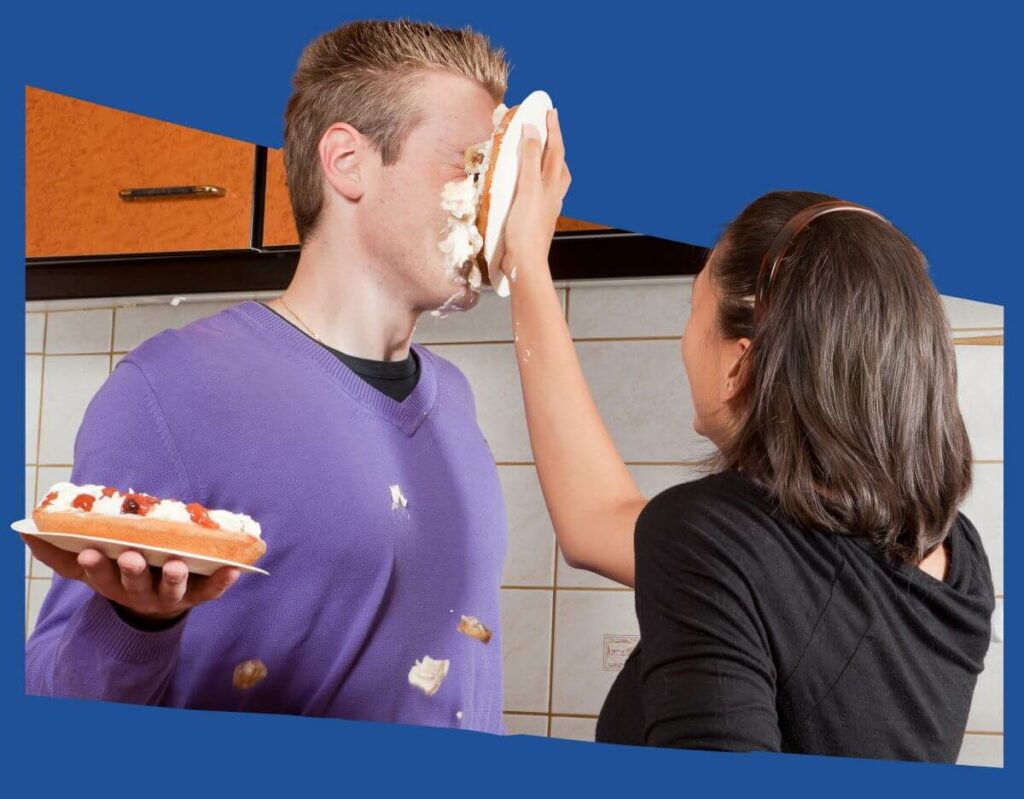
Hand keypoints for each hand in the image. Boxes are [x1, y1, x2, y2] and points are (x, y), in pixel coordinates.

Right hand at [22, 534, 239, 622]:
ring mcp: (169, 596)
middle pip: (134, 584)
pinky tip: (235, 570)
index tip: (90, 552)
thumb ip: (59, 551)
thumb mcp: (89, 565)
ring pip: (172, 590)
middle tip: (132, 556)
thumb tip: (26, 531)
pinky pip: (212, 591)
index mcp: (111, 582)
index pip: (99, 575)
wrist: (152, 605)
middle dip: (132, 571)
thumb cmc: (119, 572)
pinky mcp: (197, 596)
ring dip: (174, 578)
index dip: (96, 566)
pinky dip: (223, 581)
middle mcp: (138, 592)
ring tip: (178, 563)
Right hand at [501, 108, 571, 278]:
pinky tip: (532, 186)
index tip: (550, 111)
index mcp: (551, 183)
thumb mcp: (526, 187)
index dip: (553, 129)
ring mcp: (548, 207)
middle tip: (551, 128)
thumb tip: (533, 130)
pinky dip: (541, 181)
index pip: (555, 149)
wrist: (526, 262)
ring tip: (546, 154)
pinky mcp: (538, 219)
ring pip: (555, 179)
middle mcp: (553, 194)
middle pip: (559, 163)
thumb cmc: (525, 227)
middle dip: (556, 144)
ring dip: (552, 163)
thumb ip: (530, 158)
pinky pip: (544, 192)